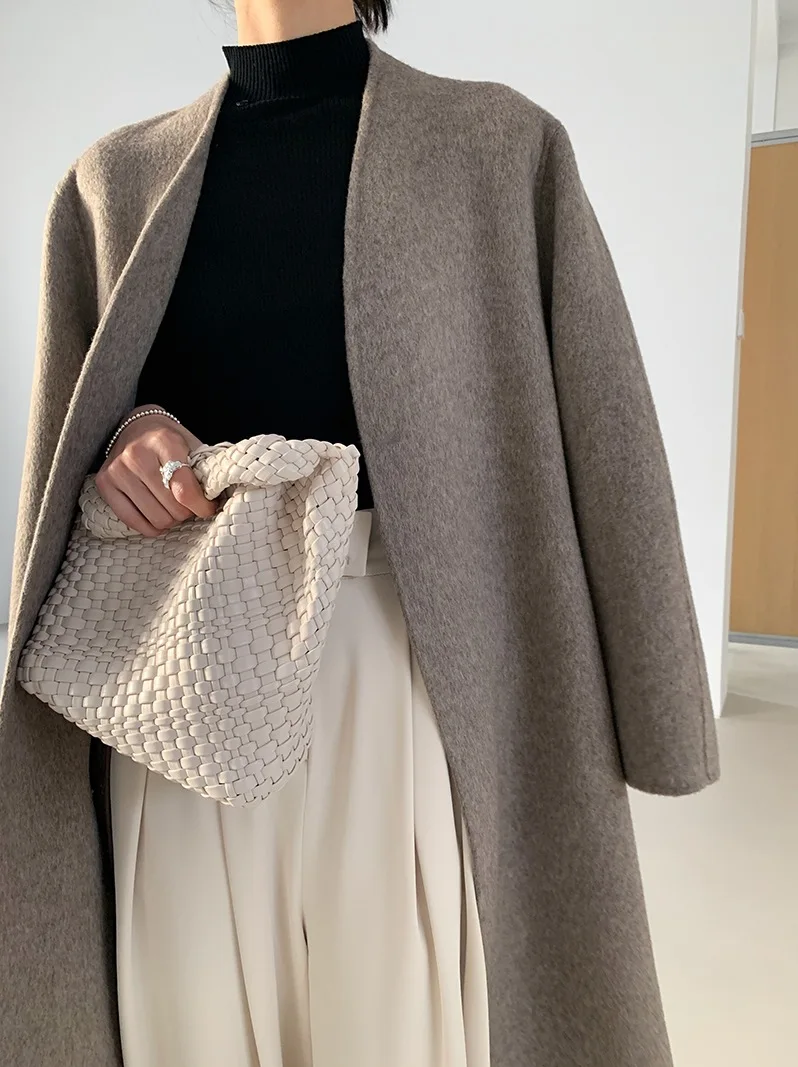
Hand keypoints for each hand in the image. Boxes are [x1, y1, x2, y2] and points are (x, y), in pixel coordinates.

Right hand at [95, 406, 218, 536]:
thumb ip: (204, 469)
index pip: (184, 489)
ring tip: (174, 509)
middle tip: (189, 505)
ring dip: (171, 520)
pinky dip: (151, 527)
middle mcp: (136, 455)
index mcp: (163, 442)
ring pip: (155, 518)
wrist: (136, 426)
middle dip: (187, 512)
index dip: (202, 506)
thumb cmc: (168, 440)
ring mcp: (118, 470)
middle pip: (172, 507)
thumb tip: (217, 499)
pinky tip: (159, 518)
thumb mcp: (190, 444)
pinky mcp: (105, 484)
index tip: (208, 508)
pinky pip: (132, 521)